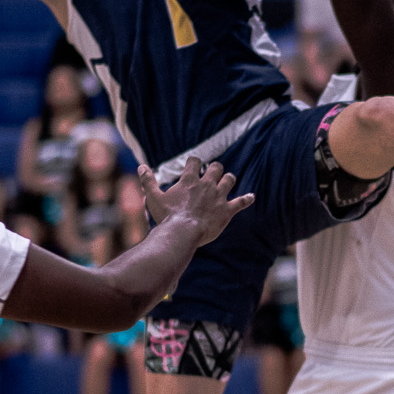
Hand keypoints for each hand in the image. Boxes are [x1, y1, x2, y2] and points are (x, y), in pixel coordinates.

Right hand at [138, 157, 253, 246]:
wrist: (183, 232)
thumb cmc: (167, 217)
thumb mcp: (154, 198)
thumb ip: (148, 181)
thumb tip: (141, 167)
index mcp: (190, 180)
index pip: (195, 161)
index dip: (195, 161)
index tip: (193, 165)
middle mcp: (207, 185)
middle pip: (216, 167)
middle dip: (215, 168)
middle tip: (212, 173)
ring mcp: (219, 196)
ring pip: (230, 179)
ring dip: (228, 179)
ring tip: (226, 181)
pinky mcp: (227, 210)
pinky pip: (241, 202)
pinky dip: (246, 199)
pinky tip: (251, 197)